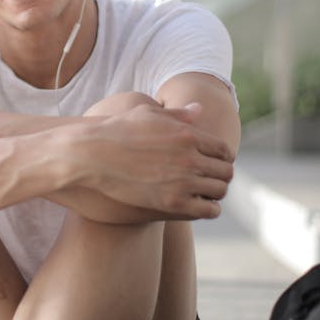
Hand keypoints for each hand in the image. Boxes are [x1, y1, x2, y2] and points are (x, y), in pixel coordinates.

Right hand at [72, 103, 234, 218]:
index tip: (214, 163)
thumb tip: (200, 108)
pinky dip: (208, 209)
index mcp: (188, 135)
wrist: (92, 155)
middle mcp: (190, 158)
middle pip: (226, 172)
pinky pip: (207, 211)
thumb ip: (179, 114)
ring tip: (205, 193)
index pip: (224, 150)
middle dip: (221, 176)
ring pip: (219, 192)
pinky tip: (198, 205)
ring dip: (215, 193)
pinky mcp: (172, 202)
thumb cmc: (118, 131)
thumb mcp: (149, 115)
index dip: (223, 158)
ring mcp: (183, 181)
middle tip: (211, 180)